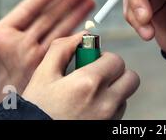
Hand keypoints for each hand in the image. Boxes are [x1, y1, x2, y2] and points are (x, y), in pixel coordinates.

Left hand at [0, 0, 93, 108]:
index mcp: (3, 35)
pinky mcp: (42, 72)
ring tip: (90, 2)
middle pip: (49, 17)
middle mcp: (22, 43)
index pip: (28, 11)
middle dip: (67, 2)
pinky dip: (75, 41)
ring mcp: (34, 57)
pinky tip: (86, 31)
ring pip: (60, 31)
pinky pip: (63, 53)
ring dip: (75, 16)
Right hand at [22, 34, 139, 119]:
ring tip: (88, 95)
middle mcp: (104, 103)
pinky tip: (88, 108)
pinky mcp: (108, 129)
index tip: (91, 62)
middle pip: (131, 78)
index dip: (104, 58)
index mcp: (88, 83)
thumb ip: (63, 48)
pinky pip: (118, 113)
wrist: (34, 134)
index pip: (116, 60)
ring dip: (113, 91)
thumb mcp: (43, 75)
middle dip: (116, 73)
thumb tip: (83, 35)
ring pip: (125, 96)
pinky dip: (109, 107)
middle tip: (96, 75)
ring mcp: (109, 120)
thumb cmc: (36, 109)